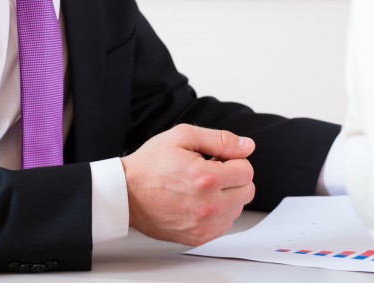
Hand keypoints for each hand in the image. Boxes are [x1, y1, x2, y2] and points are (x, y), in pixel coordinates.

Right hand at [121, 124, 255, 245]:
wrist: (125, 193)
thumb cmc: (150, 165)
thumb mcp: (182, 137)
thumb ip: (220, 140)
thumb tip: (247, 146)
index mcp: (206, 178)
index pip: (246, 170)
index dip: (233, 160)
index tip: (218, 159)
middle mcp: (208, 205)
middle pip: (247, 191)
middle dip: (234, 178)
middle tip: (212, 171)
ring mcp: (203, 225)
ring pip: (237, 209)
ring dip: (227, 196)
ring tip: (202, 187)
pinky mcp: (198, 237)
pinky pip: (224, 225)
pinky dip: (218, 212)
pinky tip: (199, 201)